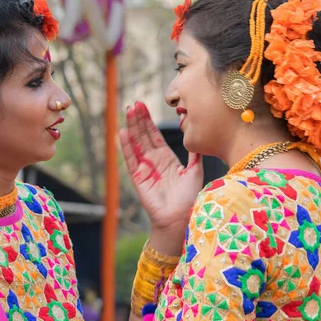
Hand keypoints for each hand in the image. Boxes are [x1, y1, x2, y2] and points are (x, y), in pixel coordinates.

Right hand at [120, 102, 203, 254]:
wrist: (180, 217)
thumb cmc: (189, 197)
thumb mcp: (195, 170)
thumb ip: (194, 154)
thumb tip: (197, 136)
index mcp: (166, 158)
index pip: (154, 135)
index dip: (148, 120)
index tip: (143, 106)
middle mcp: (153, 161)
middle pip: (143, 135)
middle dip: (138, 119)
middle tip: (134, 103)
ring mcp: (144, 168)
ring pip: (136, 143)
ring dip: (131, 127)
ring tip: (128, 111)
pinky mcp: (138, 177)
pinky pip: (131, 158)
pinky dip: (126, 145)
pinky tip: (122, 132)